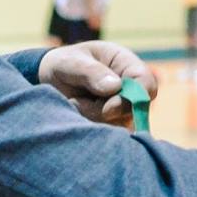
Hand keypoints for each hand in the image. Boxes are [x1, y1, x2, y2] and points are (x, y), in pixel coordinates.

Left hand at [38, 41, 157, 124]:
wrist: (50, 79)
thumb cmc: (65, 64)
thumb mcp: (72, 62)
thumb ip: (92, 72)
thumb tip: (115, 87)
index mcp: (127, 64)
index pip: (146, 83)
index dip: (135, 98)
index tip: (108, 109)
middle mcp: (130, 88)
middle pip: (134, 109)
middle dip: (105, 111)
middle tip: (77, 102)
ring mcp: (123, 108)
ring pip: (119, 124)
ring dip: (92, 118)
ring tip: (74, 103)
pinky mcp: (112, 124)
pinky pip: (108, 134)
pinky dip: (89, 127)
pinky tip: (77, 113)